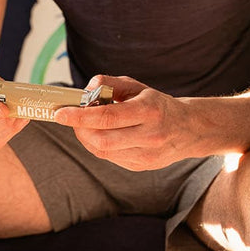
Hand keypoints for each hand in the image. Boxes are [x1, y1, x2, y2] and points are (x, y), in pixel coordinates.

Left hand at [54, 75, 193, 170]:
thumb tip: (87, 87)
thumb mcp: (138, 87)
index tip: (60, 113)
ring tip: (86, 124)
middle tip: (70, 117)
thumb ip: (110, 83)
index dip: (80, 116)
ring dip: (86, 137)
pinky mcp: (141, 167)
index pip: (108, 117)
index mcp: (149, 111)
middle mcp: (149, 136)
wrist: (189, 129)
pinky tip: (101, 134)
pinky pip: (110, 157)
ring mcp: (146, 155)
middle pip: (102, 139)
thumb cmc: (158, 105)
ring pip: (103, 151)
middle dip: (79, 129)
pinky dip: (98, 145)